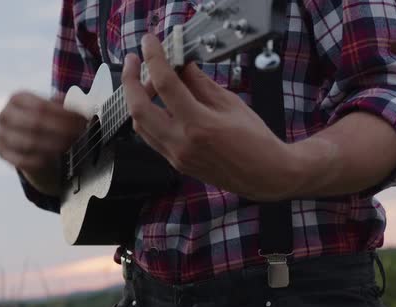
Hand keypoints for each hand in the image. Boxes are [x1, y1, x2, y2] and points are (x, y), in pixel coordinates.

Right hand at [0, 91, 86, 194]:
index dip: (64, 114)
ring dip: (55, 145)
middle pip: (35, 123)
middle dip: (62, 129)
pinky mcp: (4, 154)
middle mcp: (6, 115)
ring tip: (70, 144)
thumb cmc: (44, 124)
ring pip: (30, 142)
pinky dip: (42, 159)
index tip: (82, 120)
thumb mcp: (53, 110)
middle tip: (79, 133)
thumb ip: (64, 106)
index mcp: (18, 99)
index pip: (41, 106)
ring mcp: (3, 135)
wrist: (29, 145)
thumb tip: (78, 105)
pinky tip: (55, 157)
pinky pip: (24, 160)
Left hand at [122, 34, 299, 200]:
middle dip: (130, 81)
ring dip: (137, 100)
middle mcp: (182, 143)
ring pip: (140, 125)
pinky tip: (157, 104)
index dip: (154, 58)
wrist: (265, 175)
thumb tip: (182, 64)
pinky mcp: (176, 164)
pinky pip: (151, 137)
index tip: (149, 43)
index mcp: (199, 125)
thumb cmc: (256, 141)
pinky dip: (148, 117)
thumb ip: (201, 83)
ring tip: (147, 81)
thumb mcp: (230, 104)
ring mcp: (177, 157)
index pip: (166, 84)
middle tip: (133, 61)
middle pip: (139, 109)